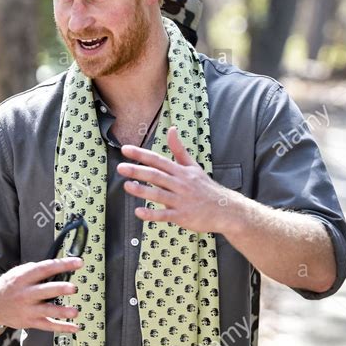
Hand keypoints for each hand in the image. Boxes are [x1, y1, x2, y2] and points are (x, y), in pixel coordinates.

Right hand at [0, 257, 83, 332]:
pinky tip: (74, 327)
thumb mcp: (17, 273)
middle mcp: (26, 294)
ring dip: (61, 311)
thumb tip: (57, 266)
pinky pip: (47, 326)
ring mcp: (28, 309)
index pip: (45, 269)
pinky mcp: (29, 322)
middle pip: (45, 291)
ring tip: (75, 311)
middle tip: (73, 288)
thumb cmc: (8, 287)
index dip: (62, 265)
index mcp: (24, 278)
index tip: (77, 262)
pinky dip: (61, 327)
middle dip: (59, 289)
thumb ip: (35, 270)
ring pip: (46, 311)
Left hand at [117, 126, 237, 233]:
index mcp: (181, 171)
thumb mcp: (193, 166)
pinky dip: (152, 214)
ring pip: (159, 194)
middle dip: (137, 171)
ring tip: (127, 186)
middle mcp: (180, 184)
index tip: (125, 150)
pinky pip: (165, 215)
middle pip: (156, 175)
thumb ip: (179, 149)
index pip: (158, 160)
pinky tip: (139, 212)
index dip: (141, 154)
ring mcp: (181, 200)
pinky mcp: (182, 215)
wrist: (225, 209)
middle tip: (120, 167)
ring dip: (142, 190)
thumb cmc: (206, 188)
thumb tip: (171, 129)